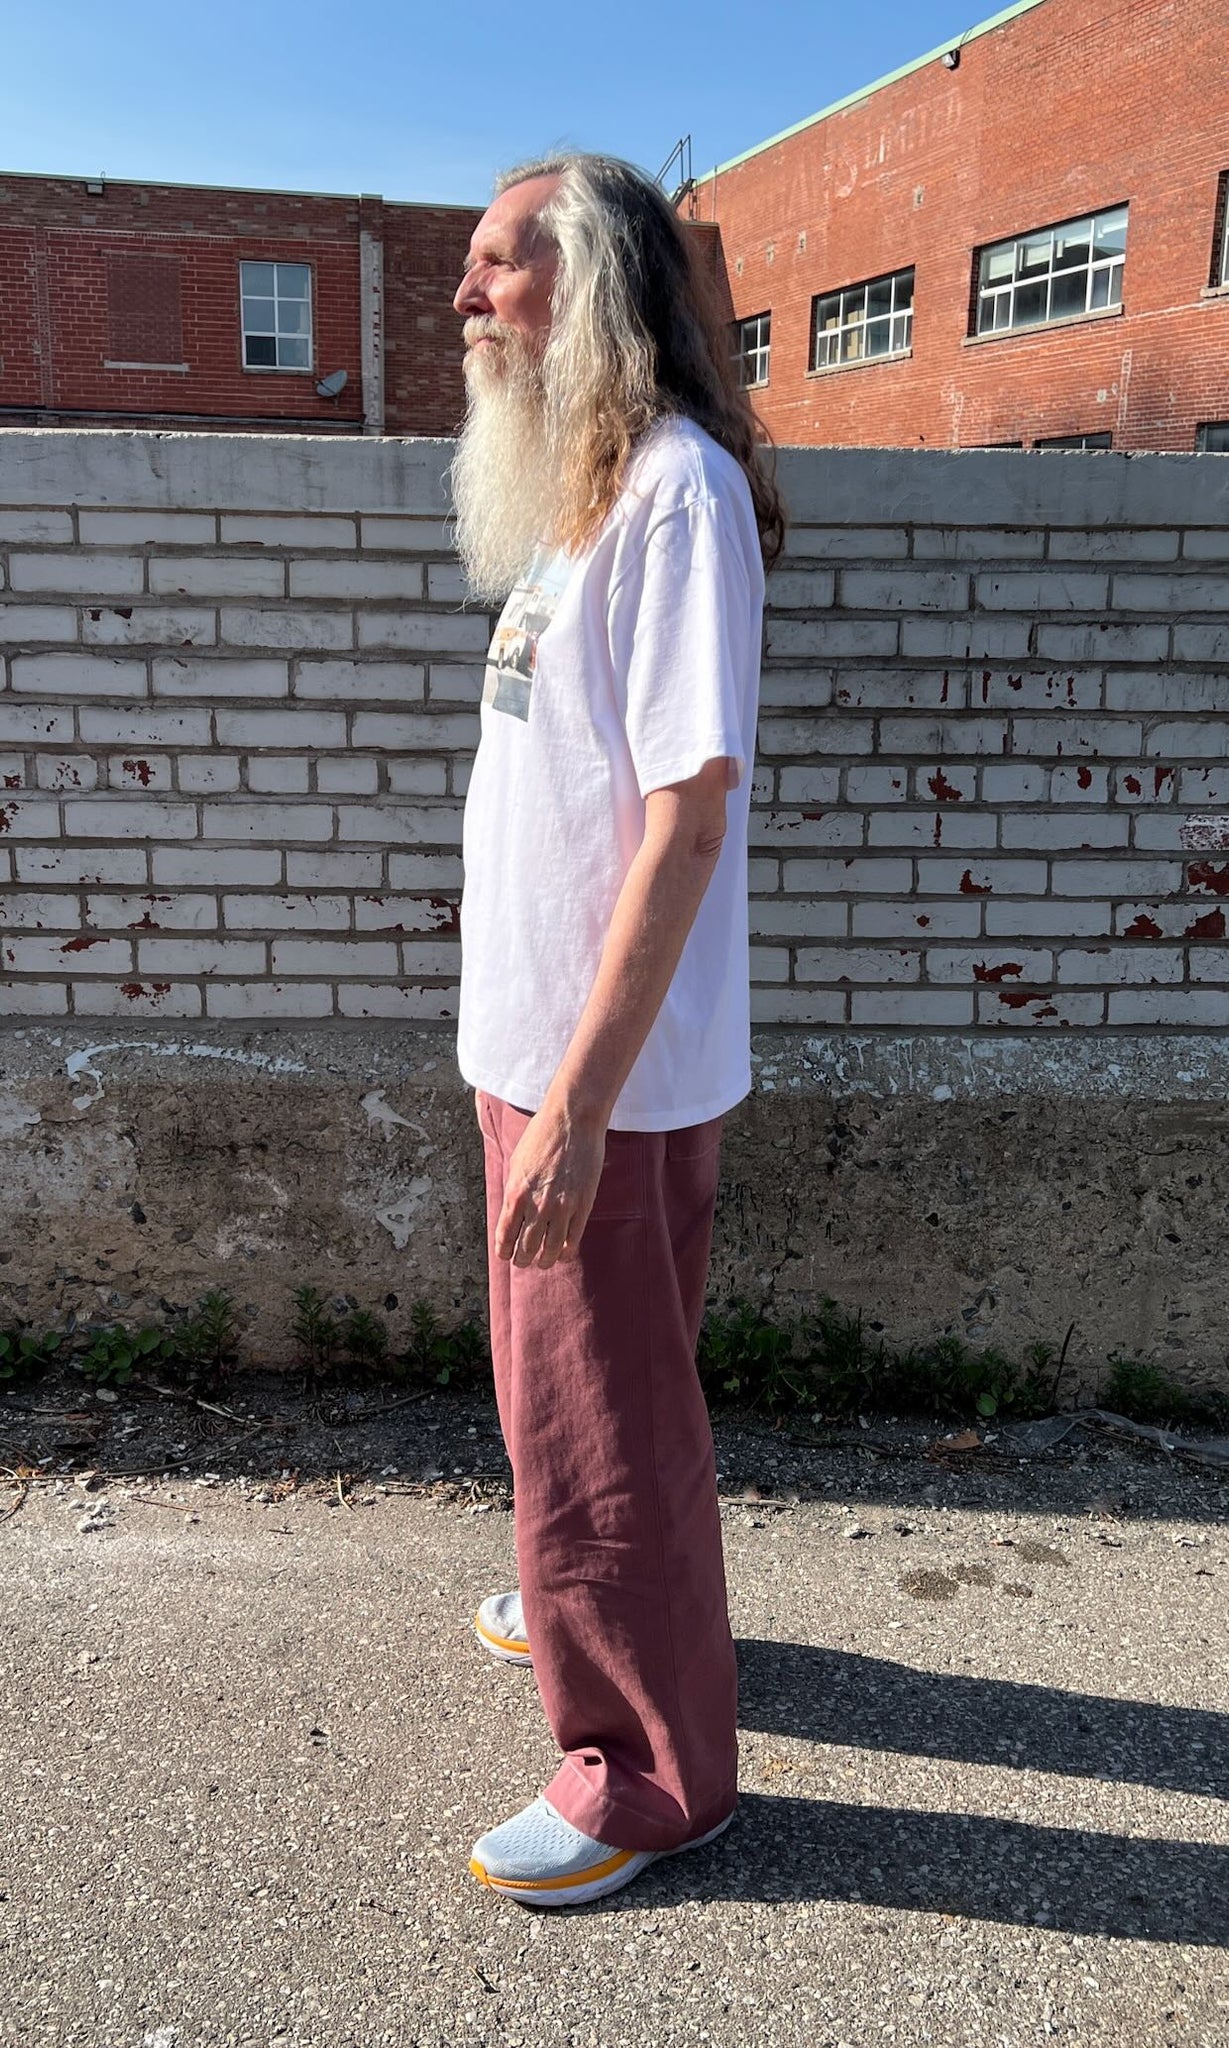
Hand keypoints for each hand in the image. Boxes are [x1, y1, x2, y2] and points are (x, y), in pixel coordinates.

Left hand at [495, 1102, 606, 1268]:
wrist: (572, 1120)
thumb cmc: (542, 1136)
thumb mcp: (517, 1163)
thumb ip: (514, 1190)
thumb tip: (512, 1214)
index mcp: (516, 1193)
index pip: (505, 1235)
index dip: (504, 1251)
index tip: (505, 1255)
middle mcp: (537, 1205)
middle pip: (526, 1247)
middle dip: (523, 1260)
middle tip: (523, 1262)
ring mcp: (562, 1206)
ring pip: (550, 1249)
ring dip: (544, 1261)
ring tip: (543, 1262)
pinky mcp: (583, 1204)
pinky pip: (573, 1238)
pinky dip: (566, 1251)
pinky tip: (563, 1253)